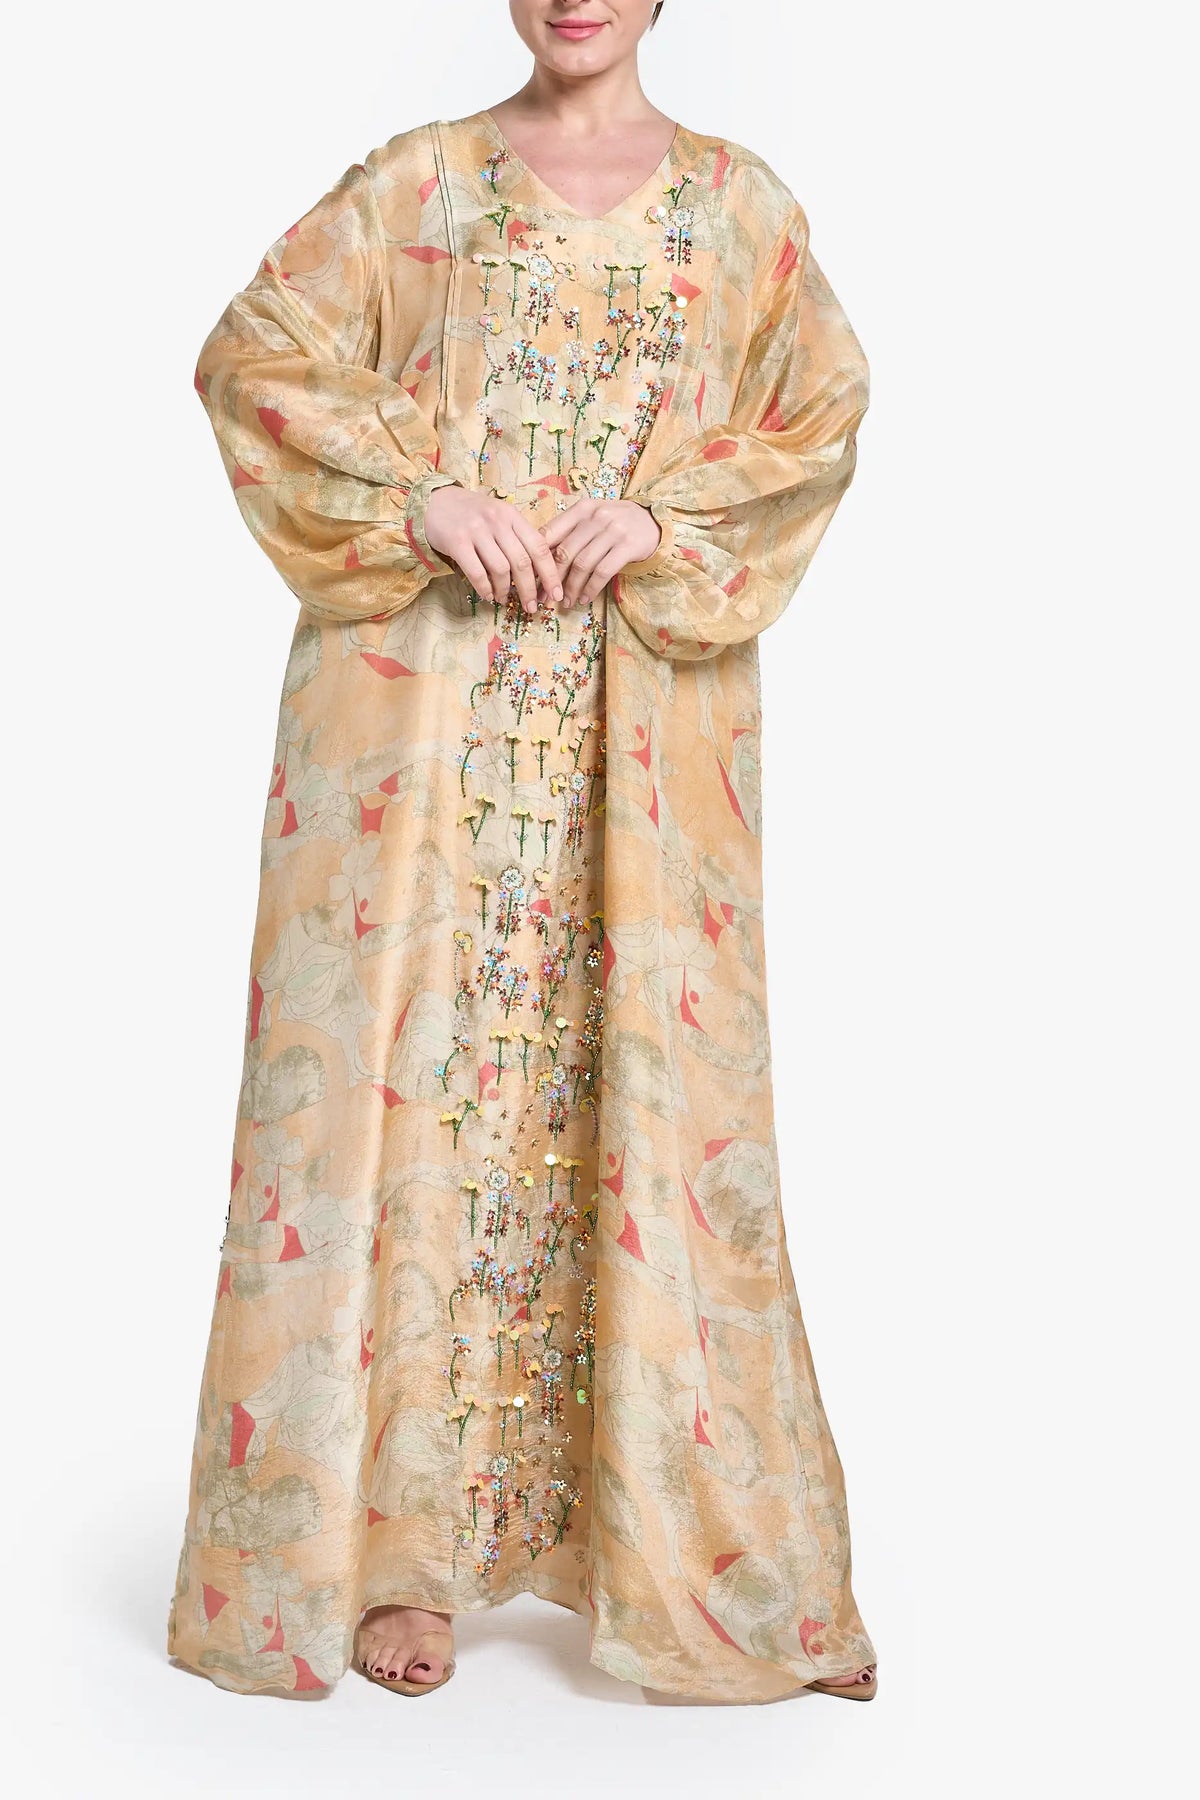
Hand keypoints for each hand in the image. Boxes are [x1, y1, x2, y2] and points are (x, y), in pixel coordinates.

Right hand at [424, 486, 562, 613]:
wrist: (434, 501)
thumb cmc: (471, 513)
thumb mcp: (498, 516)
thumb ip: (517, 537)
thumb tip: (538, 572)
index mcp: (512, 515)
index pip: (539, 547)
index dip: (550, 574)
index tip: (555, 594)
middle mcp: (497, 521)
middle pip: (522, 562)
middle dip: (530, 590)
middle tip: (531, 607)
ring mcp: (476, 531)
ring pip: (501, 569)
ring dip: (506, 590)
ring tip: (504, 599)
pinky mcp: (457, 542)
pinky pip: (477, 573)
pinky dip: (485, 589)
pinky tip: (488, 595)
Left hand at [540, 498, 661, 611]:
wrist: (654, 521)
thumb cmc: (616, 524)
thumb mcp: (592, 519)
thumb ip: (570, 532)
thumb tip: (541, 560)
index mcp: (582, 509)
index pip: (551, 533)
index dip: (538, 558)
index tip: (531, 578)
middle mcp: (596, 517)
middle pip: (565, 551)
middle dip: (552, 578)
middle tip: (546, 597)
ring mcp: (613, 531)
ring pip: (582, 564)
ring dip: (572, 587)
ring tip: (567, 602)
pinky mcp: (627, 546)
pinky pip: (603, 571)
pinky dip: (591, 588)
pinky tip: (585, 598)